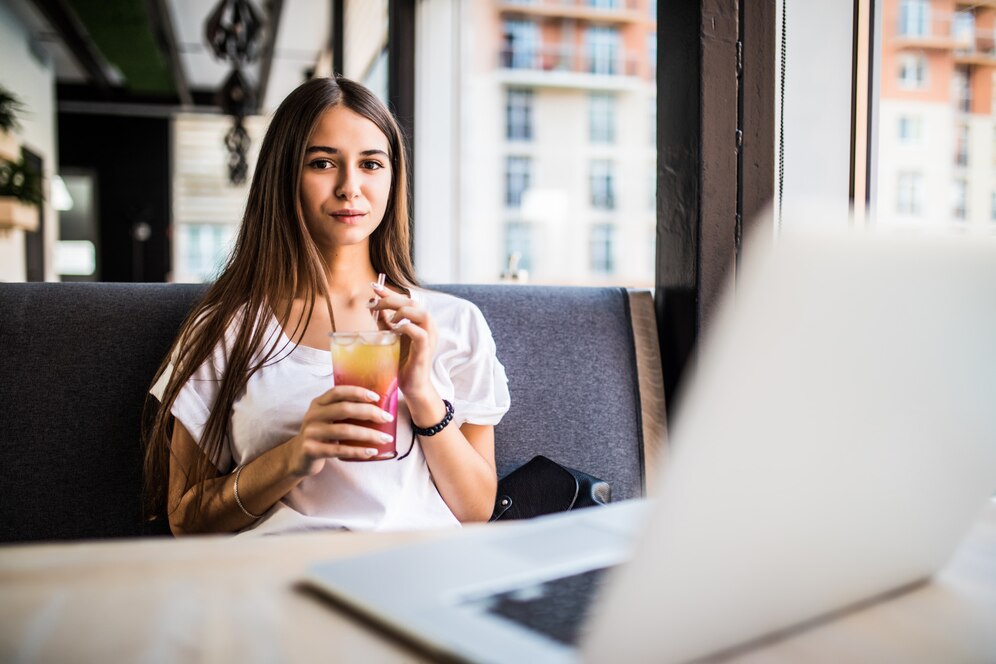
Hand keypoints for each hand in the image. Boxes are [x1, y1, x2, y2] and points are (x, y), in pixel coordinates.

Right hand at [286, 385, 395, 476]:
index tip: (377, 397)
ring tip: (385, 438)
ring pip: (345, 431)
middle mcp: (313, 415)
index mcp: (318, 403)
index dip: (358, 392)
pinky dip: (358, 451)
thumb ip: (343, 410)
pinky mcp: (311, 450)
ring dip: (369, 434)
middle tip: (387, 418)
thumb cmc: (321, 435)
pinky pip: (339, 450)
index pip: (338, 391)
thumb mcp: (327, 418)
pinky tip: (371, 451)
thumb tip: (378, 408)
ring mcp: (311, 433)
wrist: (297, 457)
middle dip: (370, 412)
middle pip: (345, 409)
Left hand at [369, 282, 437, 403]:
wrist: (412, 386)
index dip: (390, 292)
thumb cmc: (403, 362)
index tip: (373, 287)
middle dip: (392, 300)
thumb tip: (372, 304)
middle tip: (375, 304)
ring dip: (403, 312)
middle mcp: (427, 327)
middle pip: (413, 303)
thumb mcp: (391, 337)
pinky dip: (406, 328)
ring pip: (422, 313)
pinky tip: (395, 330)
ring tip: (389, 319)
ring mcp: (429, 338)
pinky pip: (420, 333)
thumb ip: (385, 322)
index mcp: (420, 322)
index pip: (406, 300)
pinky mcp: (425, 351)